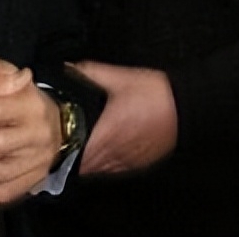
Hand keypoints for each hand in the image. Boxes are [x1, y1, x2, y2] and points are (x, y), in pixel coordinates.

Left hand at [69, 60, 176, 174]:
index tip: (54, 146)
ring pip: (101, 170)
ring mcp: (129, 158)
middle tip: (61, 150)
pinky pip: (117, 170)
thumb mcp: (120, 77)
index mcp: (109, 130)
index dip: (64, 152)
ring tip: (77, 155)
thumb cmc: (156, 93)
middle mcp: (117, 149)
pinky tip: (101, 157)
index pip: (79, 153)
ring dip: (88, 164)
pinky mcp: (140, 161)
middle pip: (87, 165)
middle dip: (73, 159)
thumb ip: (92, 73)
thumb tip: (71, 68)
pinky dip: (105, 166)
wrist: (185, 105)